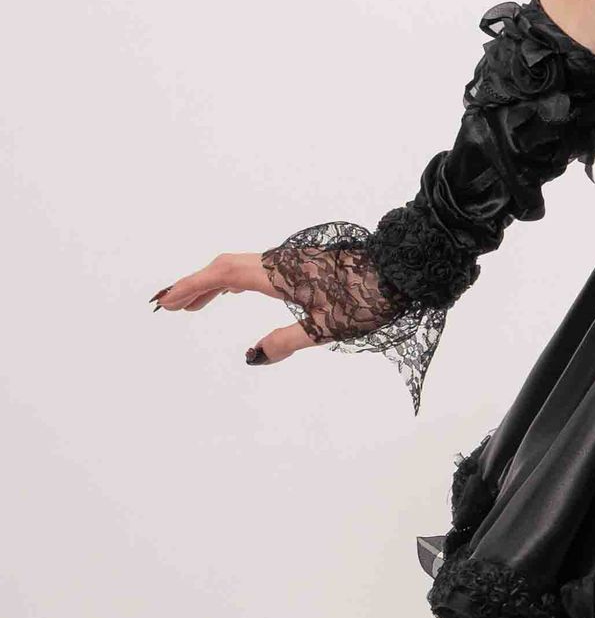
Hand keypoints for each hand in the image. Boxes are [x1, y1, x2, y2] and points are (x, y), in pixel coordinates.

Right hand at [150, 236, 395, 364]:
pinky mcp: (307, 264)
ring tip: (197, 305)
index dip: (192, 287)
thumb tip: (253, 356)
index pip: (222, 275)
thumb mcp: (325, 327)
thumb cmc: (368, 298)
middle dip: (196, 285)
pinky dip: (238, 279)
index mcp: (279, 274)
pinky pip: (259, 268)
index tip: (167, 302)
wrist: (403, 270)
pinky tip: (238, 292)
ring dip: (216, 283)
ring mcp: (294, 261)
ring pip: (243, 266)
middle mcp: (282, 262)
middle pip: (226, 267)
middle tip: (172, 306)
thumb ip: (285, 342)